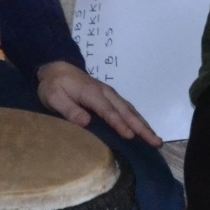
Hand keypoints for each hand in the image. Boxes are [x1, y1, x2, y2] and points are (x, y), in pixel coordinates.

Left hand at [37, 61, 161, 146]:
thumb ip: (69, 109)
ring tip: (156, 140)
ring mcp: (111, 95)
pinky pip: (128, 110)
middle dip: (142, 128)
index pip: (109, 111)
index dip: (120, 124)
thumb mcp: (53, 97)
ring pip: (131, 111)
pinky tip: (144, 130)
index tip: (131, 136)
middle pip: (127, 112)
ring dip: (144, 125)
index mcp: (93, 94)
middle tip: (156, 142)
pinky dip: (139, 120)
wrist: (58, 67)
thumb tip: (85, 122)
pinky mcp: (111, 98)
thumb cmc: (54, 85)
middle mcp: (107, 94)